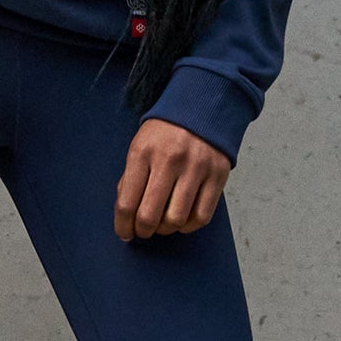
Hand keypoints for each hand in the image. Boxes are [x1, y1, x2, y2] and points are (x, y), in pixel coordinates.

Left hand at [114, 119, 230, 241]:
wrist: (201, 107)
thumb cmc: (164, 132)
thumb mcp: (139, 146)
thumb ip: (130, 178)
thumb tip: (124, 214)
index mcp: (143, 152)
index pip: (127, 201)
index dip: (123, 225)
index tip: (124, 233)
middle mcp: (169, 160)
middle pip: (150, 215)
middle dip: (142, 231)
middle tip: (142, 232)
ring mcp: (195, 169)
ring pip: (176, 219)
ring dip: (165, 230)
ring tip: (162, 225)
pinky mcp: (217, 176)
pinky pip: (201, 216)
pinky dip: (188, 226)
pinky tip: (181, 221)